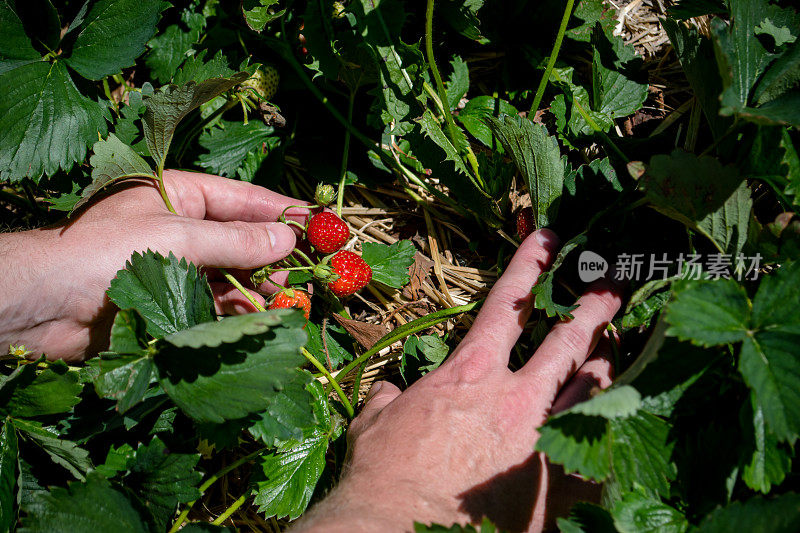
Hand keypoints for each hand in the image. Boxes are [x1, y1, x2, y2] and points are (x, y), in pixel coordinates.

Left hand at [0, 170, 309, 361]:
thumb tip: (289, 240)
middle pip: (242, 239)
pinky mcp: (170, 302)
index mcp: (179, 195)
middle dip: (276, 256)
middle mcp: (181, 227)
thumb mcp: (177, 237)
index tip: (320, 225)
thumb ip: (236, 241)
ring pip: (231, 275)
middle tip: (313, 273)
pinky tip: (261, 320)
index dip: (282, 211)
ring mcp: (177, 266)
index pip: (243, 199)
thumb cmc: (102, 253)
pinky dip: (238, 312)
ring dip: (261, 289)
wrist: (40, 307)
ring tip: (293, 302)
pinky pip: (214, 304)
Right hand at [294, 230, 621, 531]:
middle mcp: (517, 398)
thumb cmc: (383, 476)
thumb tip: (389, 394)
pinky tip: (622, 412)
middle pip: (569, 339)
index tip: (552, 239)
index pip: (507, 303)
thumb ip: (389, 400)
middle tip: (617, 282)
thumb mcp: (375, 424)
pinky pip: (599, 443)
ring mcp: (544, 440)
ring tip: (623, 341)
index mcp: (471, 374)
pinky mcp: (560, 485)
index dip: (531, 264)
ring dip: (610, 359)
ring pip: (594, 387)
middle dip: (596, 305)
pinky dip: (611, 421)